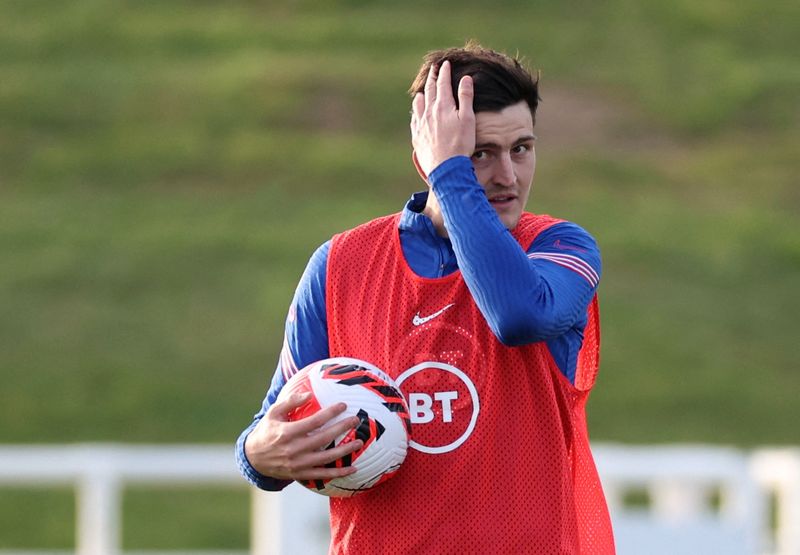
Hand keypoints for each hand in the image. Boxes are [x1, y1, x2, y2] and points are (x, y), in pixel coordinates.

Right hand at [244, 392, 362, 481]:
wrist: (254, 459)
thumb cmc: (266, 431)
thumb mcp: (273, 413)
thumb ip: (290, 402)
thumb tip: (308, 394)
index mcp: (287, 433)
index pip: (313, 422)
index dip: (329, 413)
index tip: (343, 405)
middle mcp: (293, 449)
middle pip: (323, 438)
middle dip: (341, 428)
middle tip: (356, 420)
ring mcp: (298, 464)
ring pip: (326, 458)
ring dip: (344, 451)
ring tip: (359, 442)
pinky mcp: (301, 474)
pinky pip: (323, 475)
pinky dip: (339, 473)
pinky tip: (353, 468)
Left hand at [410, 60, 475, 178]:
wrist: (446, 168)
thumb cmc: (460, 144)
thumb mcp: (468, 119)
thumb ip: (466, 97)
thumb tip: (465, 78)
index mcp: (443, 106)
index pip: (442, 83)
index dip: (444, 72)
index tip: (445, 64)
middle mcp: (429, 112)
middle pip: (429, 90)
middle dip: (432, 78)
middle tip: (433, 69)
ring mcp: (421, 125)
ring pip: (418, 103)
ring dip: (422, 94)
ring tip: (423, 90)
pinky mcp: (417, 137)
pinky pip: (414, 119)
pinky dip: (416, 111)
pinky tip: (417, 112)